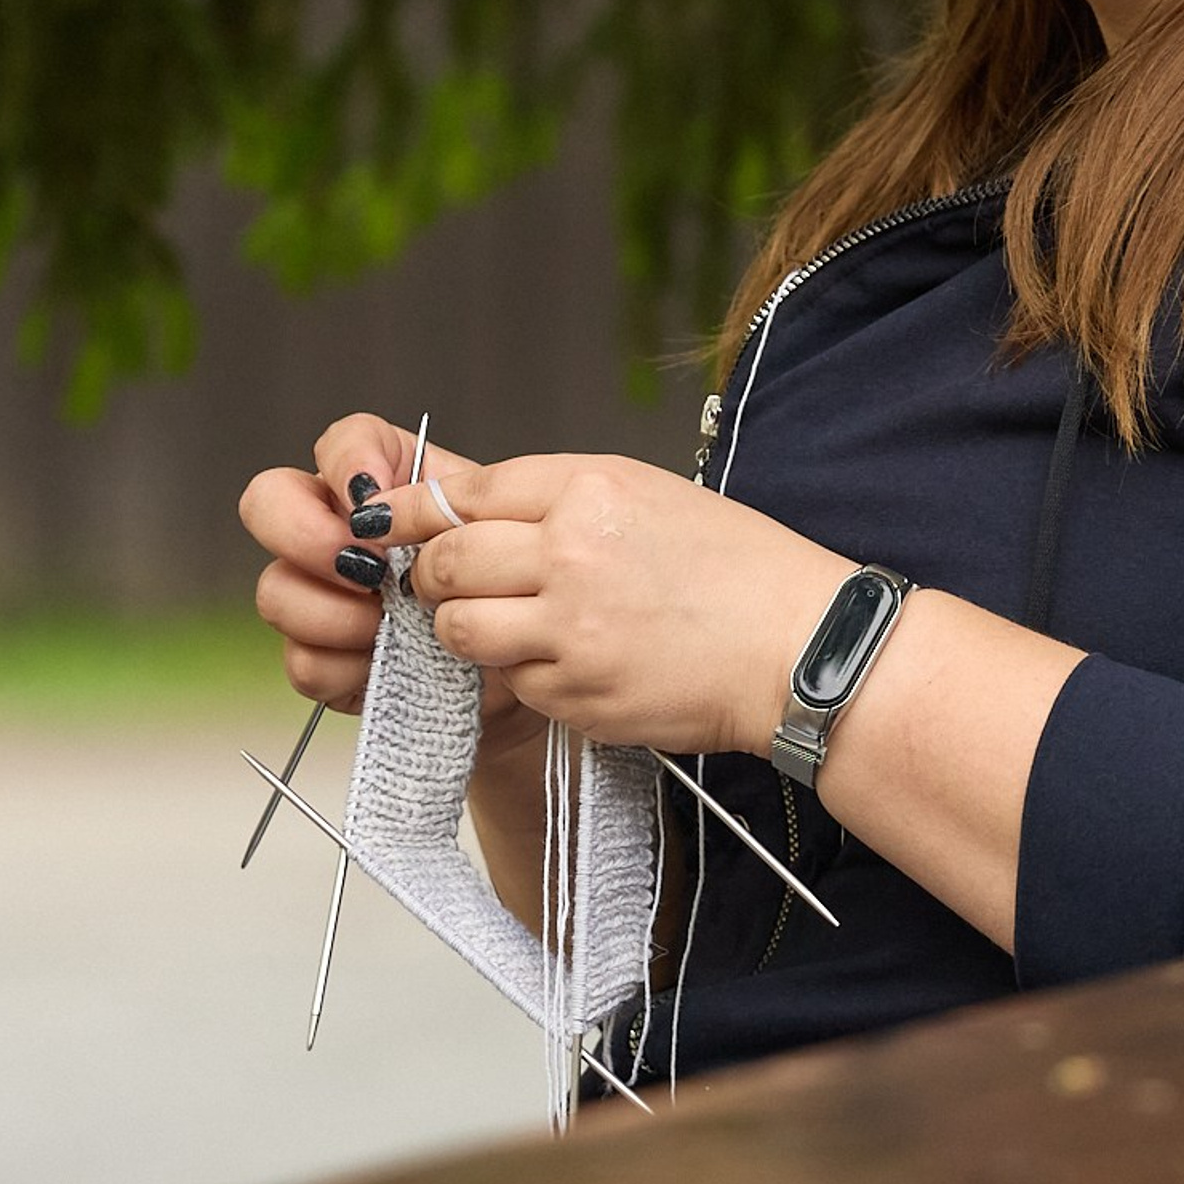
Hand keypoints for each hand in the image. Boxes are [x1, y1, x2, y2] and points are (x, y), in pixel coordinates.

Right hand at [238, 413, 535, 753]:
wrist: (515, 655)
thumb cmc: (500, 581)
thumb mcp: (489, 529)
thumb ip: (438, 503)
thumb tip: (379, 505)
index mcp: (379, 486)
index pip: (339, 443)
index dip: (347, 462)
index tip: (376, 496)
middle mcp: (334, 529)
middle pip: (267, 502)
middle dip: (308, 536)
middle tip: (368, 569)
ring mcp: (317, 593)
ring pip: (276, 589)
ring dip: (337, 612)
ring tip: (390, 625)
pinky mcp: (321, 659)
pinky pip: (304, 661)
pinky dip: (348, 667)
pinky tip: (389, 662)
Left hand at [366, 453, 854, 755]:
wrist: (797, 645)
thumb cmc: (735, 566)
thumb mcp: (650, 495)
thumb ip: (560, 500)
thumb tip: (473, 512)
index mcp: (592, 489)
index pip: (468, 494)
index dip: (415, 511)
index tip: (386, 522)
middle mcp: (572, 553)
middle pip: (447, 561)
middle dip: (430, 573)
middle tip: (440, 581)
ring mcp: (570, 630)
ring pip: (460, 629)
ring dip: (461, 627)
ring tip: (498, 624)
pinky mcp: (577, 694)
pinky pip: (513, 682)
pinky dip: (523, 674)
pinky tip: (567, 662)